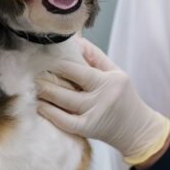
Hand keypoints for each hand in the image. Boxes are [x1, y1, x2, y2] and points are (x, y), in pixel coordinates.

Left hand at [36, 39, 169, 164]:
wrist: (136, 129)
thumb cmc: (124, 96)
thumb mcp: (115, 72)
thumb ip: (95, 56)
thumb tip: (75, 40)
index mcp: (110, 81)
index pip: (79, 71)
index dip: (59, 65)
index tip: (44, 59)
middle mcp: (102, 98)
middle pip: (69, 88)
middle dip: (48, 81)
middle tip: (33, 74)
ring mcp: (94, 115)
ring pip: (65, 103)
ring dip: (46, 95)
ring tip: (34, 87)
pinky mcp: (88, 129)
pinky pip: (66, 122)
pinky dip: (52, 114)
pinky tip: (41, 106)